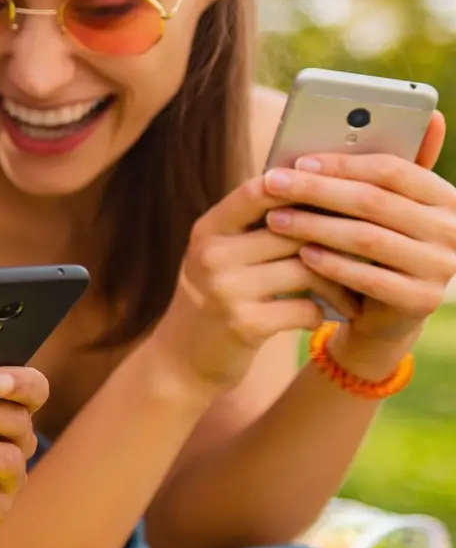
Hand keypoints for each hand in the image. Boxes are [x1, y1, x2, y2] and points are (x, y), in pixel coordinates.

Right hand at [152, 172, 363, 394]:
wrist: (179, 360)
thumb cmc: (212, 300)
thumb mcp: (218, 257)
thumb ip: (253, 229)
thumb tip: (322, 197)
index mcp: (208, 229)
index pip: (259, 190)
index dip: (303, 187)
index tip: (340, 194)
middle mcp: (213, 254)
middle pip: (294, 230)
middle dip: (337, 241)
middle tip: (367, 252)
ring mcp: (226, 289)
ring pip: (306, 269)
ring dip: (338, 284)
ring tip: (349, 296)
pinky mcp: (244, 324)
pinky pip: (305, 308)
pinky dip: (320, 314)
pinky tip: (320, 318)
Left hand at [259, 113, 455, 367]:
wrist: (386, 310)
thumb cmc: (377, 242)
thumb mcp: (382, 206)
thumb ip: (384, 169)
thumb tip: (425, 113)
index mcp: (446, 196)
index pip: (392, 170)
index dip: (342, 164)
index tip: (298, 161)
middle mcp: (452, 229)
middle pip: (374, 201)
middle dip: (317, 191)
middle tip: (272, 185)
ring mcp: (441, 266)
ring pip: (367, 237)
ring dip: (315, 226)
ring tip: (275, 219)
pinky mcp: (421, 299)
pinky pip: (369, 277)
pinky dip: (332, 264)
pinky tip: (302, 254)